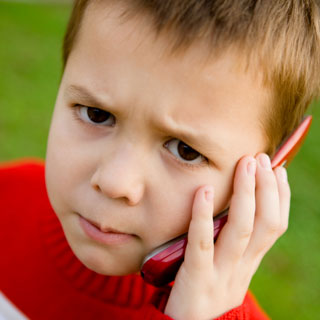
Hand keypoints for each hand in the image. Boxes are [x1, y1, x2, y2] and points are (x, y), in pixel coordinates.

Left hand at [164, 154, 290, 319]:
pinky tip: (206, 191)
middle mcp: (241, 267)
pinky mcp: (196, 278)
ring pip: (241, 230)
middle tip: (261, 159)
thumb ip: (233, 240)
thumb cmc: (204, 288)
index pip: (275, 227)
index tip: (278, 169)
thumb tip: (240, 205)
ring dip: (246, 195)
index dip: (281, 197)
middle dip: (266, 189)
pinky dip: (204, 216)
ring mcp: (221, 273)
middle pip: (263, 224)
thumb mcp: (226, 265)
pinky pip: (201, 243)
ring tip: (246, 165)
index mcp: (249, 263)